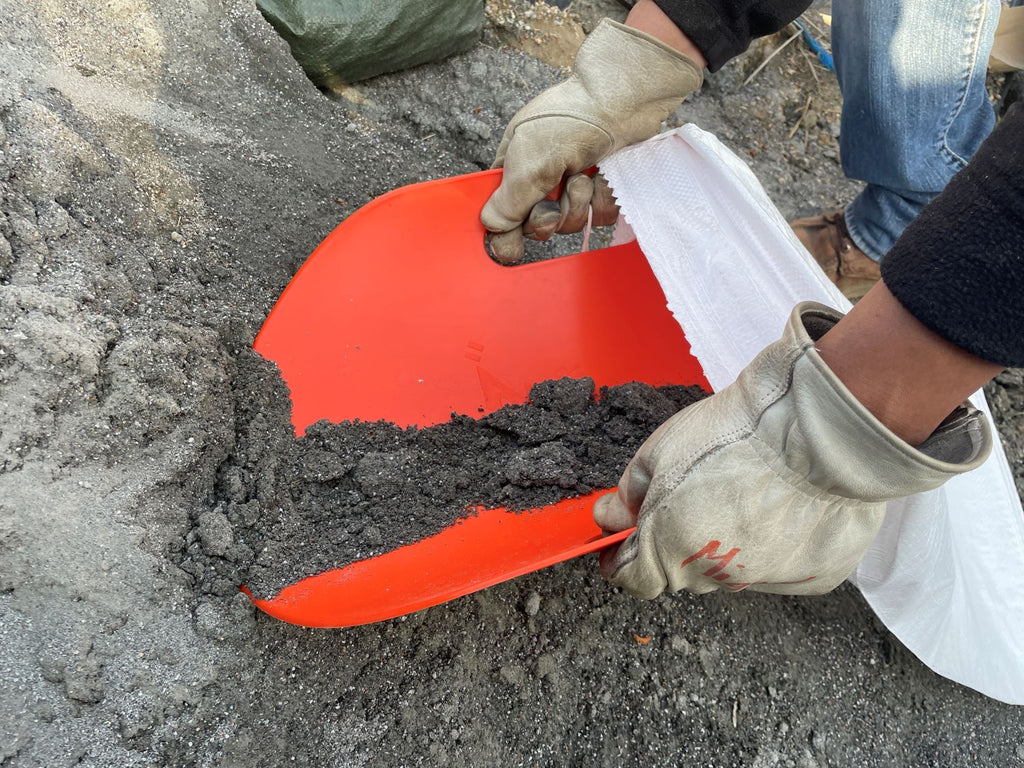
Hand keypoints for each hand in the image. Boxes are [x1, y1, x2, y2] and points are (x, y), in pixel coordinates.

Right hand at [481, 18, 702, 262]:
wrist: (622, 100)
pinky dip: (603, 199)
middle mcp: (541, 179)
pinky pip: (600, 217)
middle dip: (549, 216)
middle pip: (537, 226)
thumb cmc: (569, 120)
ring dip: (579, 203)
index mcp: (513, 169)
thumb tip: (491, 227)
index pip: (501, 213)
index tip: (512, 244)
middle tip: (555, 193)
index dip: (507, 230)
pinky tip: (604, 176)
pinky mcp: (603, 189)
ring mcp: (573, 185)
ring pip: (571, 224)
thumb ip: (508, 202)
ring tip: (584, 173)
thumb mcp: (527, 162)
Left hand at [593, 302, 991, 598]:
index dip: (620, 558)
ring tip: (744, 493)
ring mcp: (767, 582)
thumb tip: (610, 517)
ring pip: (731, 572)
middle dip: (675, 542)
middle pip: (682, 573)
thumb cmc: (733, 433)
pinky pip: (779, 567)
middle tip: (693, 497)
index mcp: (670, 551)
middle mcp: (716, 579)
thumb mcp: (659, 451)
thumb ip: (629, 494)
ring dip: (725, 544)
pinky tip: (782, 505)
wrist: (816, 427)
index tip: (623, 541)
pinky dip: (774, 544)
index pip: (632, 579)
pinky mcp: (813, 579)